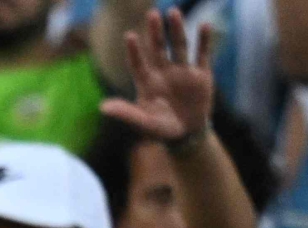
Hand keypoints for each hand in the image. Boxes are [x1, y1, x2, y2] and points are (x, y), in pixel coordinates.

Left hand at [100, 6, 216, 148]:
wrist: (186, 134)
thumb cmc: (160, 129)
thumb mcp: (143, 123)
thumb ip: (126, 113)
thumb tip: (102, 108)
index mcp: (147, 82)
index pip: (138, 63)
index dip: (134, 51)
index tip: (130, 36)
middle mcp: (164, 72)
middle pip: (158, 48)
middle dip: (155, 32)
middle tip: (152, 14)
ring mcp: (183, 71)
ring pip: (180, 46)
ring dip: (177, 29)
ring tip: (173, 13)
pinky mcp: (201, 74)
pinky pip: (203, 54)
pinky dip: (204, 41)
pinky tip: (204, 25)